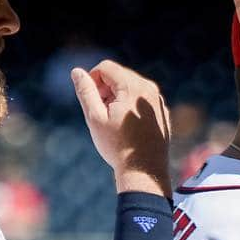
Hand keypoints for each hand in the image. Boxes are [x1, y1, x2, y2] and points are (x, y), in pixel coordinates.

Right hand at [72, 60, 170, 198]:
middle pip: (119, 76)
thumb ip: (85, 91)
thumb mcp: (95, 117)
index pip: (106, 67)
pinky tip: (127, 128)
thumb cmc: (118, 146)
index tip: (91, 100)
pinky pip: (141, 102)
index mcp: (134, 87)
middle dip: (105, 89)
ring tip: (113, 121)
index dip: (93, 80)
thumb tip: (77, 71)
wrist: (144, 171)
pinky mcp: (162, 114)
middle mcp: (150, 90)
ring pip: (130, 88)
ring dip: (117, 98)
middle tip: (101, 112)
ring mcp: (158, 102)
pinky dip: (130, 107)